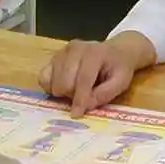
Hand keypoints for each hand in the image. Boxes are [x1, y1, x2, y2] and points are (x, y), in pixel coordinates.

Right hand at [37, 32, 155, 115]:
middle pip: (64, 83)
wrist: (115, 51)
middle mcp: (75, 49)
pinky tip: (64, 86)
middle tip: (85, 95)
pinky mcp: (53, 57)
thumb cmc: (118, 67)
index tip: (77, 114)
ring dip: (64, 92)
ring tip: (77, 88)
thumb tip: (86, 106)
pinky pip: (43, 78)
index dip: (80, 99)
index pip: (83, 79)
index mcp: (94, 53)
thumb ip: (105, 94)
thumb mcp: (121, 81)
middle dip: (73, 95)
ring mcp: (61, 52)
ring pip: (53, 82)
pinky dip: (51, 86)